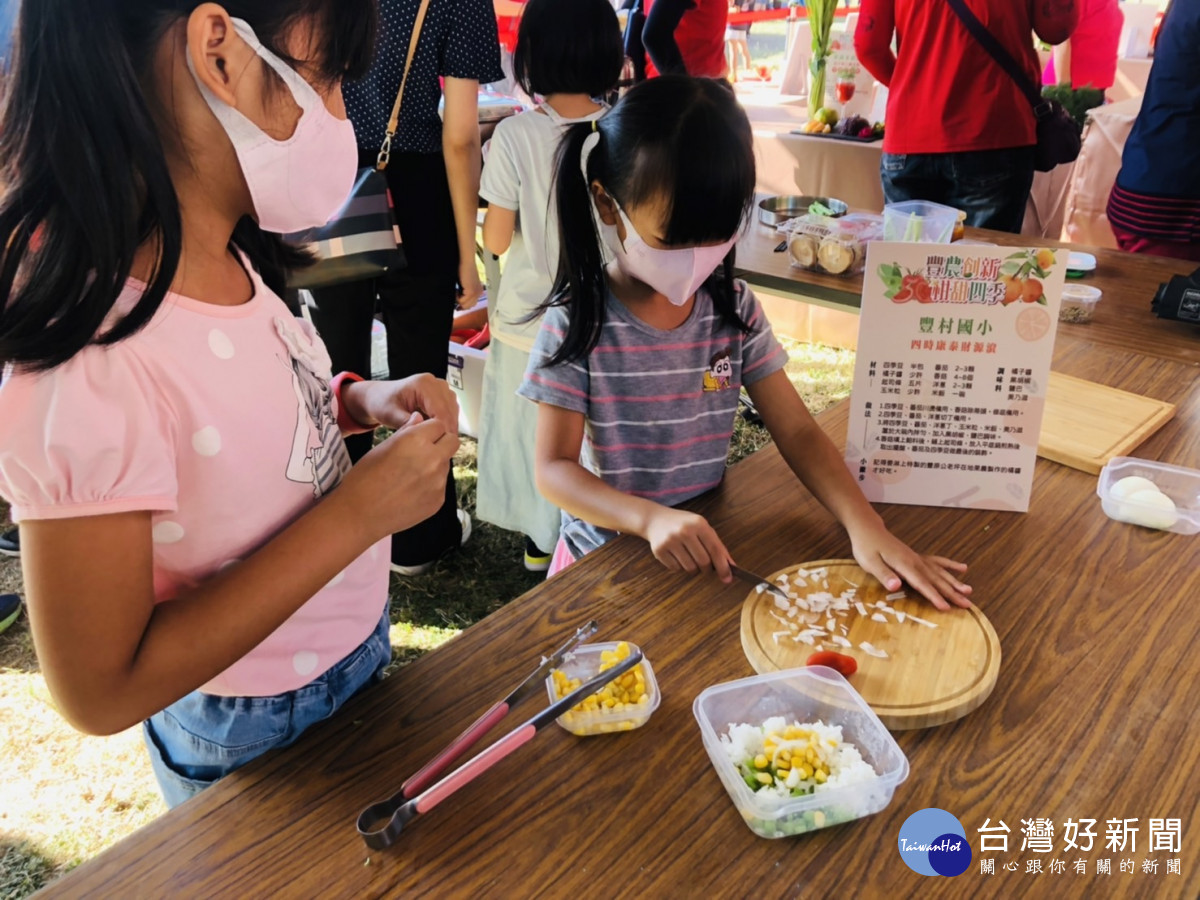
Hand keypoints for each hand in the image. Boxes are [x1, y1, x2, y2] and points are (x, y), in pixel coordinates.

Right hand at [338, 414, 459, 542]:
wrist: (360, 514)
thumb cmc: (365, 477)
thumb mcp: (382, 447)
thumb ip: (407, 431)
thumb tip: (419, 418)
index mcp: (417, 441)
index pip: (439, 424)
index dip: (430, 429)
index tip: (422, 435)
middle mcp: (433, 459)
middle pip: (453, 442)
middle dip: (442, 442)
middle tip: (425, 450)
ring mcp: (438, 482)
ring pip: (446, 464)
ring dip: (435, 464)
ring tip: (411, 475)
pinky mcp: (438, 500)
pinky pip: (440, 485)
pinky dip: (430, 485)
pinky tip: (410, 491)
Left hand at [343, 375, 458, 435]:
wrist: (379, 396)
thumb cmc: (382, 402)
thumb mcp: (390, 414)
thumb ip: (406, 422)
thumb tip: (423, 430)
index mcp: (422, 384)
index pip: (440, 408)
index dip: (443, 427)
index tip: (441, 443)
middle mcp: (433, 382)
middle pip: (449, 408)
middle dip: (448, 428)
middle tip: (445, 448)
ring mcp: (439, 387)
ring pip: (453, 409)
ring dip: (450, 425)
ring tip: (443, 442)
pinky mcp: (440, 394)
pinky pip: (450, 409)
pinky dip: (448, 422)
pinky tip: (442, 434)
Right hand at [457, 261, 484, 309]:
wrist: (465, 261)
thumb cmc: (463, 269)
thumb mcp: (465, 284)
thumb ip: (464, 293)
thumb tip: (458, 303)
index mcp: (479, 291)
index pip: (471, 304)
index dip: (463, 305)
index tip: (456, 305)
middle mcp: (479, 293)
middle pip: (468, 306)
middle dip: (460, 303)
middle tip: (454, 296)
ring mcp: (476, 293)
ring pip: (465, 305)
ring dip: (458, 300)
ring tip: (455, 291)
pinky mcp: (471, 292)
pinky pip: (462, 301)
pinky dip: (456, 297)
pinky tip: (456, 290)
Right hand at [643, 507, 733, 581]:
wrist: (655, 520)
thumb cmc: (683, 524)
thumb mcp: (701, 528)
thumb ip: (717, 545)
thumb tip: (730, 565)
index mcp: (698, 524)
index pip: (715, 549)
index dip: (723, 566)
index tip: (728, 578)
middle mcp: (684, 531)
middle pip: (703, 562)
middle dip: (707, 569)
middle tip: (705, 567)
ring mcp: (670, 540)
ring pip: (690, 568)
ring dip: (693, 568)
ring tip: (689, 557)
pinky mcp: (659, 550)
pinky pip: (676, 569)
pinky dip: (679, 566)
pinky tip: (676, 555)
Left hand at [848, 523, 971, 610]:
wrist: (868, 529)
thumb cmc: (865, 547)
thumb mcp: (869, 562)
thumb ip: (884, 574)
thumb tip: (896, 586)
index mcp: (904, 564)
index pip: (921, 584)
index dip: (933, 596)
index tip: (946, 607)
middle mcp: (914, 561)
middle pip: (936, 579)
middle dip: (952, 593)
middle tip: (968, 605)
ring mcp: (917, 557)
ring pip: (940, 572)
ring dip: (955, 582)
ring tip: (969, 592)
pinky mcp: (916, 556)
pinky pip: (937, 561)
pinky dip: (950, 565)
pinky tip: (963, 568)